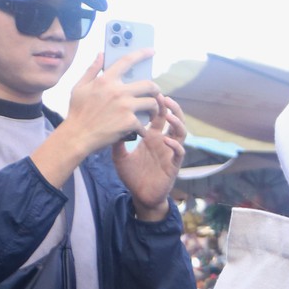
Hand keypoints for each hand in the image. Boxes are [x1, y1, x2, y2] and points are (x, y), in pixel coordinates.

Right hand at [65, 50, 163, 151]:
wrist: (77, 136)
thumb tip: (101, 54)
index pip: (127, 61)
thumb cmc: (78, 112)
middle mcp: (118, 91)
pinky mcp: (129, 122)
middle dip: (156, 90)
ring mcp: (125, 106)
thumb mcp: (79, 87)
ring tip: (150, 114)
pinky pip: (144, 123)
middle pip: (149, 85)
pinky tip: (139, 131)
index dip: (141, 54)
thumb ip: (92, 70)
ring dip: (154, 109)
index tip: (151, 51)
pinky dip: (143, 128)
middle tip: (155, 95)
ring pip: (152, 103)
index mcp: (105, 81)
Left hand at [112, 94, 187, 220]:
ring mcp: (170, 152)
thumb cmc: (132, 175)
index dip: (158, 104)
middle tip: (163, 97)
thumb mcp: (119, 156)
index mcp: (152, 137)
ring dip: (177, 122)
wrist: (141, 195)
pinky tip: (167, 140)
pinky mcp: (174, 165)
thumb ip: (116, 141)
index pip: (158, 116)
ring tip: (168, 115)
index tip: (150, 93)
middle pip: (173, 119)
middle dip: (170, 107)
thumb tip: (107, 125)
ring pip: (181, 133)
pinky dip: (175, 145)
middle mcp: (164, 142)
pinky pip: (179, 152)